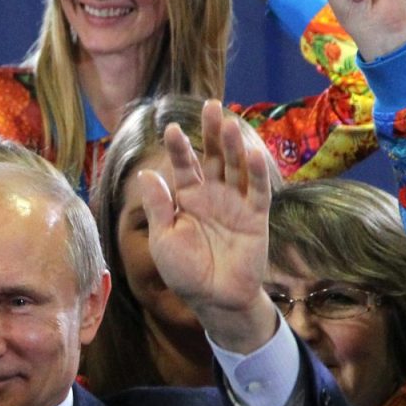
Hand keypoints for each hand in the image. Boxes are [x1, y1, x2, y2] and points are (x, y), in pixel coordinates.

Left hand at [134, 100, 281, 351]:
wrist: (214, 299)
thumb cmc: (184, 272)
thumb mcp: (164, 239)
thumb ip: (159, 206)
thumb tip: (147, 173)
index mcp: (187, 198)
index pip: (184, 164)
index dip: (180, 147)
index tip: (171, 130)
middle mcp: (213, 194)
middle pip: (214, 156)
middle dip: (212, 132)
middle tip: (212, 106)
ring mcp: (236, 203)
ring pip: (236, 167)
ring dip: (233, 146)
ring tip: (228, 123)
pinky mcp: (256, 217)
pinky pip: (258, 191)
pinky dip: (257, 172)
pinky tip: (253, 152)